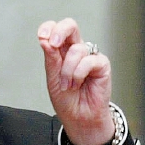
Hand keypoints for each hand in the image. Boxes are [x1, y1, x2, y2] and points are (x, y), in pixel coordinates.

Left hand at [37, 18, 115, 144]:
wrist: (79, 118)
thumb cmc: (66, 100)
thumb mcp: (52, 78)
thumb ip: (51, 58)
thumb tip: (45, 39)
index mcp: (61, 51)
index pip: (55, 30)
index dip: (48, 28)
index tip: (42, 37)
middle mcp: (76, 51)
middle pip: (71, 26)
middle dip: (60, 31)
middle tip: (54, 44)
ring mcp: (90, 57)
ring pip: (77, 50)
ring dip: (67, 70)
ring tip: (67, 85)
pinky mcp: (102, 65)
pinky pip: (88, 61)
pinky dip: (78, 74)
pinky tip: (78, 84)